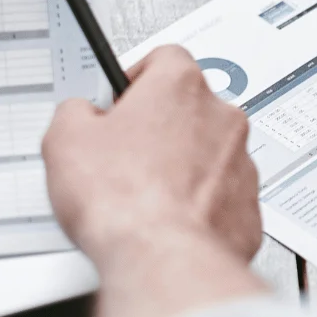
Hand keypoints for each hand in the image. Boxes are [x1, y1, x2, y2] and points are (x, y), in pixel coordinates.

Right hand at [42, 46, 266, 316]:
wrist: (164, 258)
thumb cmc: (125, 200)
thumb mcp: (66, 140)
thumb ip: (76, 112)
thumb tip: (80, 114)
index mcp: (181, 87)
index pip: (164, 58)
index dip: (136, 77)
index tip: (120, 97)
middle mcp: (223, 118)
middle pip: (191, 107)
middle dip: (161, 125)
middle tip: (127, 151)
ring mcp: (242, 163)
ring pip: (211, 152)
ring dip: (184, 165)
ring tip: (146, 191)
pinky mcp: (250, 206)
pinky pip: (224, 195)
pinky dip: (201, 203)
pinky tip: (170, 219)